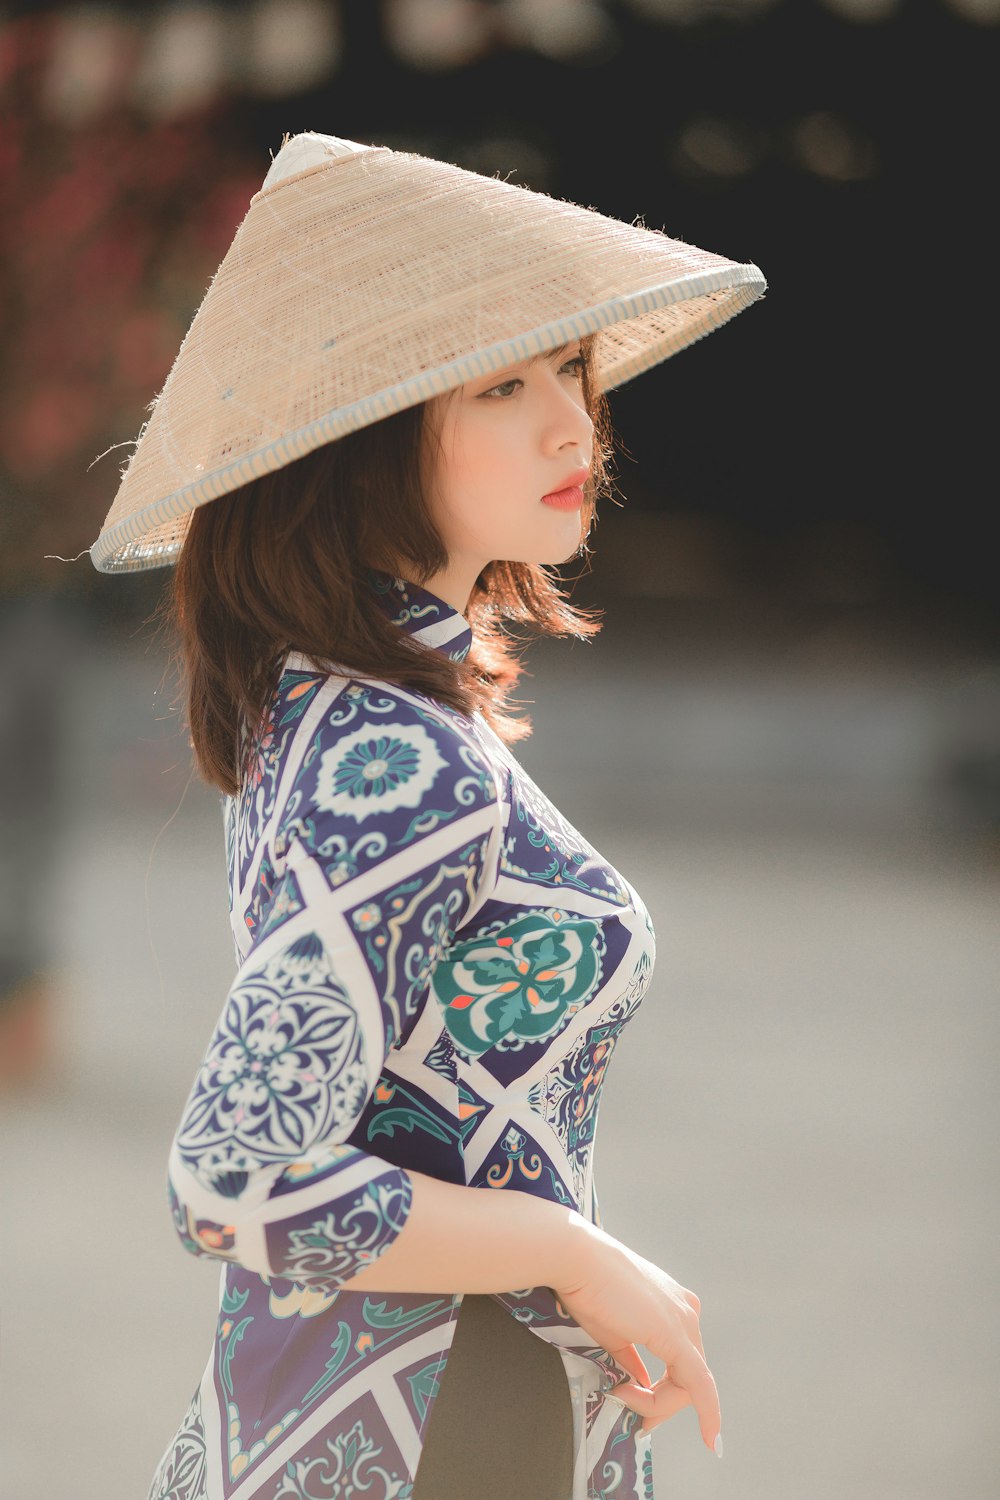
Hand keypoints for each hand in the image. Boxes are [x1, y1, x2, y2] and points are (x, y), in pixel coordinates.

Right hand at [554, 1224, 720, 1450]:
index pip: (681, 1363)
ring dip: (659, 1405)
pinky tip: (711, 1440)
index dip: (663, 1393)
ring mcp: (684, 1321)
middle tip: (634, 1416)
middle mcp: (687, 1311)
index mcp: (673, 1306)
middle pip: (689, 1376)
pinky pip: (699, 1385)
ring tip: (624, 1397)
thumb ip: (630, 1359)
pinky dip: (708, 1413)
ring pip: (690, 1385)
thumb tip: (636, 1384)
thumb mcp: (613, 1332)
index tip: (637, 1406)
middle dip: (662, 1404)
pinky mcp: (676, 1336)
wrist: (576, 1259)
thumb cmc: (587, 1288)